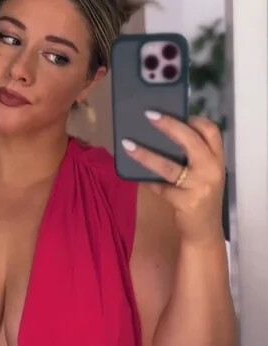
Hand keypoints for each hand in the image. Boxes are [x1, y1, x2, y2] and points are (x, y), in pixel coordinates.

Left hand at [122, 111, 225, 245]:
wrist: (204, 232)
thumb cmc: (200, 197)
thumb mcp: (204, 174)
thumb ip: (192, 157)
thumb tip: (162, 134)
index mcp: (217, 159)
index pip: (211, 131)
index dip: (193, 119)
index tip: (174, 112)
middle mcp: (212, 170)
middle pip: (190, 140)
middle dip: (169, 125)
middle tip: (148, 116)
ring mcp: (199, 186)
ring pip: (168, 166)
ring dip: (145, 154)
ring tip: (128, 145)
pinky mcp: (185, 202)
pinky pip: (160, 187)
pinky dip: (147, 181)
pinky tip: (135, 176)